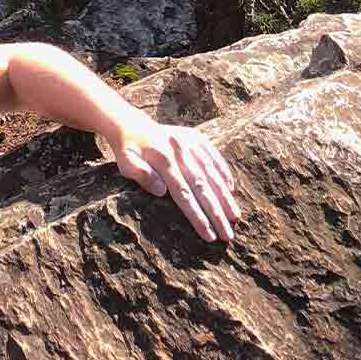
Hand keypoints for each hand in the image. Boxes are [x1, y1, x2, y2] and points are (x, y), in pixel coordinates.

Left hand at [107, 111, 240, 242]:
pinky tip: (231, 189)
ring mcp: (191, 144)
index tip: (209, 235)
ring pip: (213, 174)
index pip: (184, 195)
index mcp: (163, 162)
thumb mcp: (125, 162)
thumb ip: (141, 175)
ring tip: (235, 217)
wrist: (130, 123)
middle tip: (228, 236)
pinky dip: (224, 172)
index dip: (198, 216)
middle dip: (217, 213)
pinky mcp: (197, 138)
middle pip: (203, 188)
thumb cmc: (126, 150)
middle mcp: (181, 152)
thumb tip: (161, 191)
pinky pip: (214, 157)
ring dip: (226, 196)